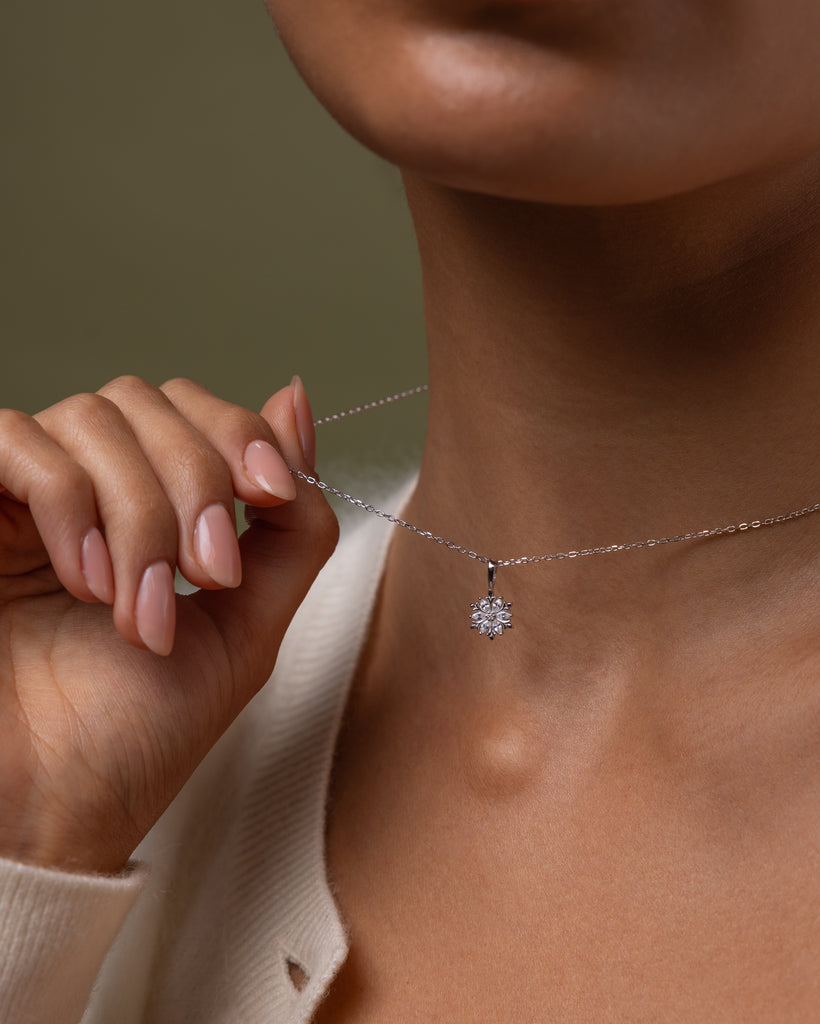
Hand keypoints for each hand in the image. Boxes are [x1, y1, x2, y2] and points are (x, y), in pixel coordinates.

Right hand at [0, 375, 338, 873]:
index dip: (241, 434)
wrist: (47, 810)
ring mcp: (23, 496)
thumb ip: (290, 523)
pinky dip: (70, 503)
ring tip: (139, 608)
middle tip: (208, 575)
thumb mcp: (248, 621)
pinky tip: (84, 581)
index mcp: (153, 510)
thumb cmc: (137, 732)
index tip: (270, 495)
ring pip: (95, 418)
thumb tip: (296, 402)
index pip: (197, 408)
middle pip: (150, 401)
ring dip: (140, 514)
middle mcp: (86, 490)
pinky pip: (16, 440)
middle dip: (197, 481)